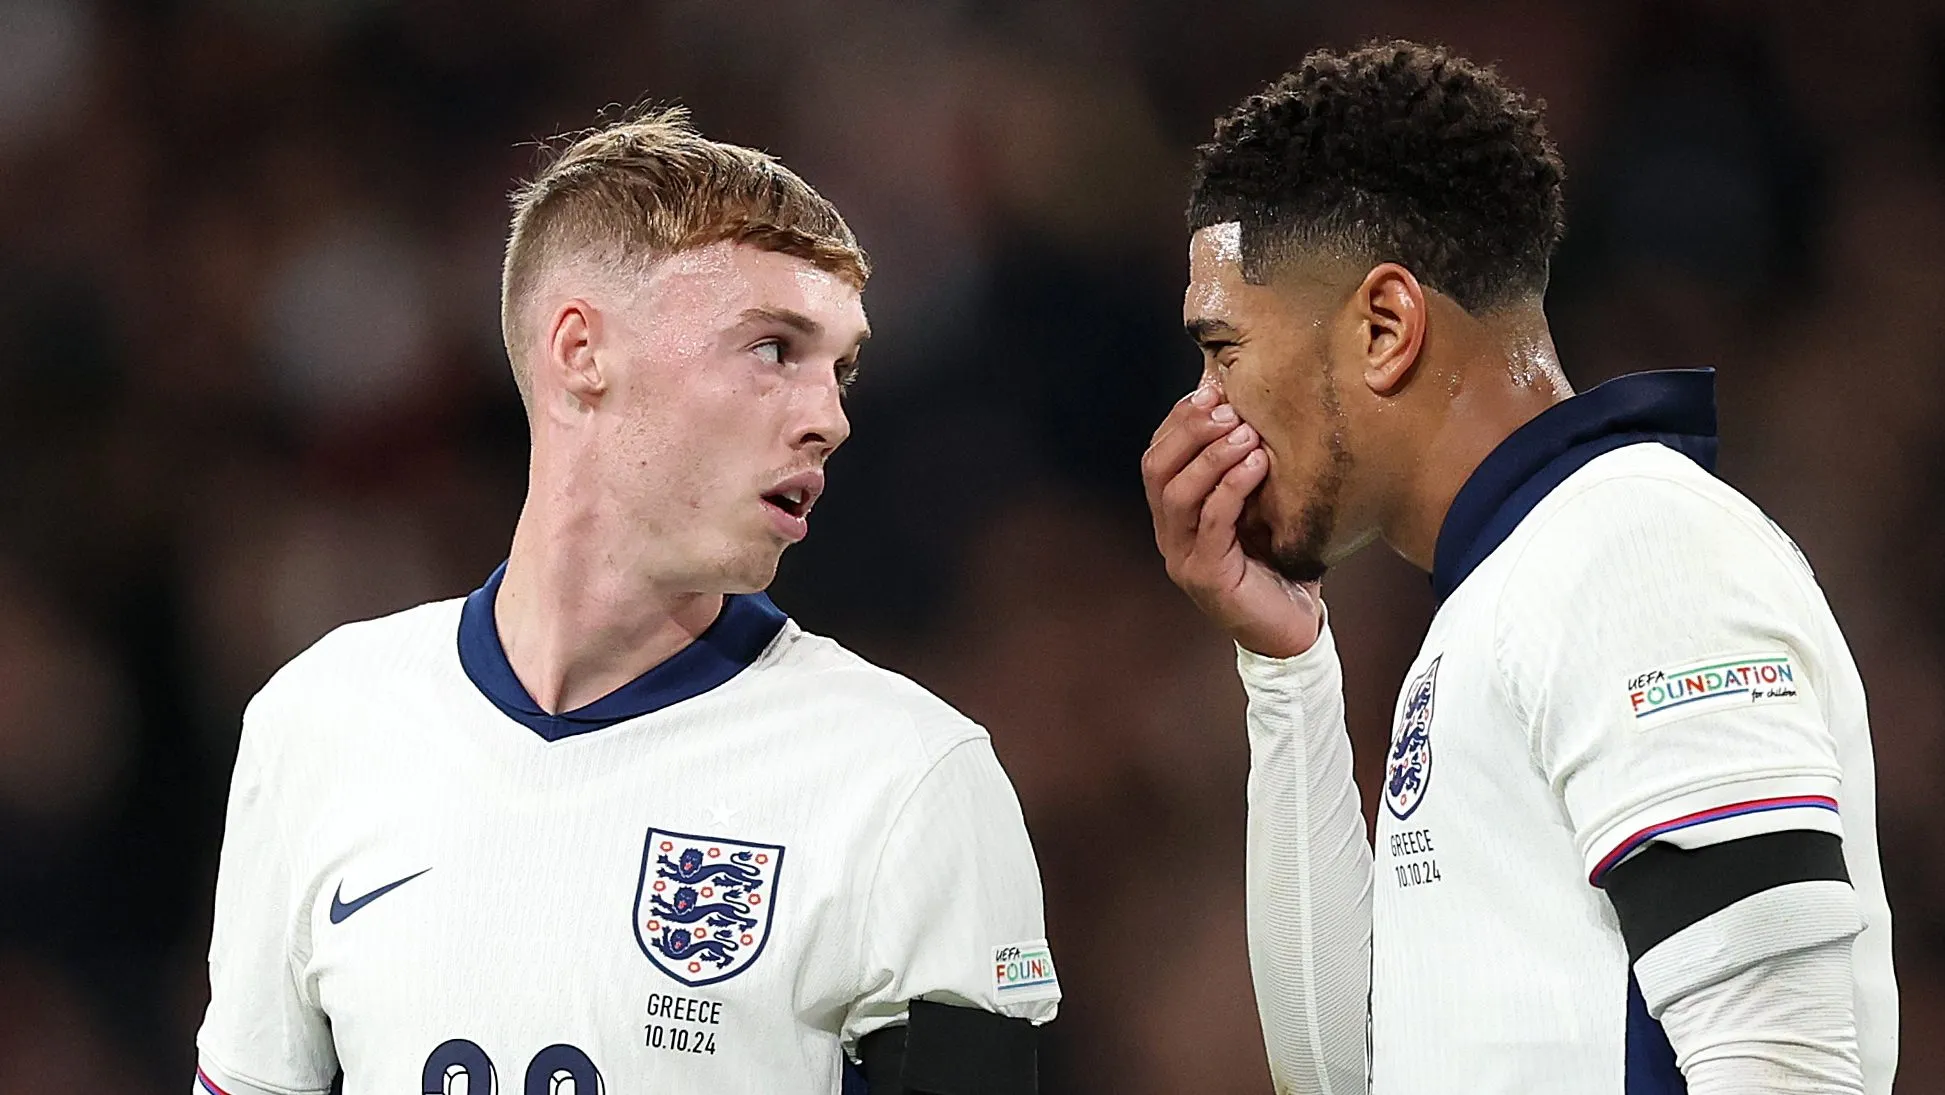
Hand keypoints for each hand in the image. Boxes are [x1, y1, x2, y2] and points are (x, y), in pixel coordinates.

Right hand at [1141, 386, 1323, 658]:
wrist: (1291, 631)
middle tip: (1227, 406)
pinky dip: (1232, 487)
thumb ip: (1246, 467)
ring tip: (1246, 432)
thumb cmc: (1280, 565)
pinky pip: (1212, 524)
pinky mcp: (1208, 577)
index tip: (1212, 389)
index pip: (1157, 455)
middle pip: (1156, 469)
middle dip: (1189, 430)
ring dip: (1211, 455)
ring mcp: (1184, 557)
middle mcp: (1170, 535)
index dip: (1179, 419)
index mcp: (1176, 515)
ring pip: (1177, 494)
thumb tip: (1252, 408)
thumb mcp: (1259, 506)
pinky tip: (1258, 464)